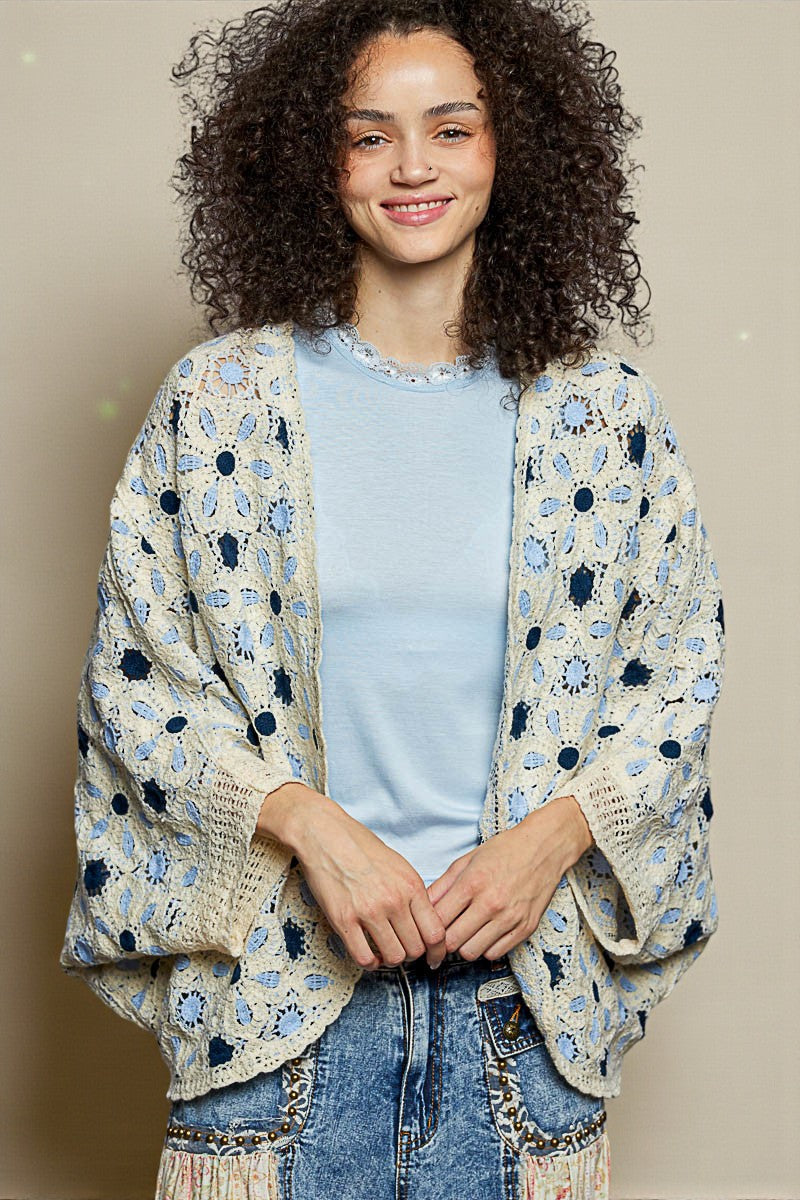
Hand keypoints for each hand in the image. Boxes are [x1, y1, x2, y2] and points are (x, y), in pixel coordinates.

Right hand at [257, 783, 446, 970]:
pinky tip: (369, 954)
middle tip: (404, 949)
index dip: (437, 950)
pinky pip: (364, 958)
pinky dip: (370, 962)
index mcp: (410, 885)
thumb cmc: (359, 846)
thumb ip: (413, 893)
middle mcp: (393, 900)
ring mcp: (368, 911)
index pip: (435, 932)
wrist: (325, 834)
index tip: (434, 957)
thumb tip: (424, 922)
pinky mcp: (343, 920)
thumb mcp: (398, 864)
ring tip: (385, 950)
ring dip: (391, 958)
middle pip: (416, 948)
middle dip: (413, 954)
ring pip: (393, 957)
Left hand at [423, 795, 591, 966]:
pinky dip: (486, 947)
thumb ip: (443, 884)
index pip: (438, 921)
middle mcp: (491, 903)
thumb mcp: (468, 860)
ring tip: (465, 932)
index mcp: (473, 883)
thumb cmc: (505, 850)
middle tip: (444, 933)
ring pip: (472, 952)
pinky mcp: (526, 928)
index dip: (428, 927)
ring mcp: (510, 918)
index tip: (428, 927)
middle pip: (452, 942)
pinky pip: (495, 954)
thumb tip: (423, 906)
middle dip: (444, 940)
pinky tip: (485, 933)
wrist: (544, 847)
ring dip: (464, 945)